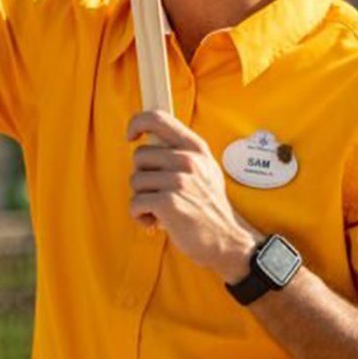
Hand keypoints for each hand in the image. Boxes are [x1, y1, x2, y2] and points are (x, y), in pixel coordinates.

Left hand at [127, 109, 260, 282]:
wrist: (226, 240)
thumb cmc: (209, 205)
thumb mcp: (205, 167)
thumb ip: (181, 150)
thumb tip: (149, 136)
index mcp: (194, 147)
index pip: (157, 118)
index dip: (137, 123)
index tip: (131, 136)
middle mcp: (187, 160)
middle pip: (139, 155)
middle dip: (143, 176)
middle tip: (159, 192)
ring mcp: (178, 181)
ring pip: (135, 181)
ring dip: (142, 199)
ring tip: (161, 209)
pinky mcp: (168, 203)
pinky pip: (135, 203)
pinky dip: (140, 215)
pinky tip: (155, 221)